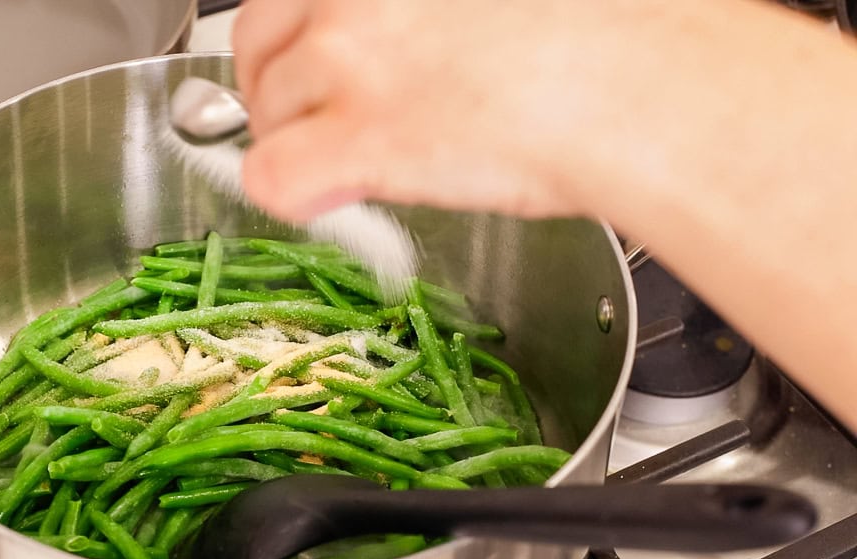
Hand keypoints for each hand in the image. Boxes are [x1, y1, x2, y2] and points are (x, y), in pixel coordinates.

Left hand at [232, 0, 618, 221]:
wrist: (643, 86)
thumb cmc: (604, 31)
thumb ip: (414, 9)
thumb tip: (393, 42)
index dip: (297, 33)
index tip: (313, 59)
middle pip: (258, 42)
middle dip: (277, 85)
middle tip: (314, 117)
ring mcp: (349, 59)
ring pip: (268, 114)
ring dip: (299, 141)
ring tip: (354, 162)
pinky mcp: (359, 136)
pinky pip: (274, 177)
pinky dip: (295, 197)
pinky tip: (334, 197)